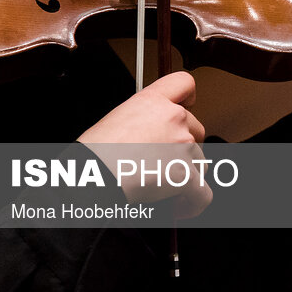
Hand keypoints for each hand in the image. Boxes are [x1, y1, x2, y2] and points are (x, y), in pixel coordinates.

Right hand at [77, 72, 211, 218]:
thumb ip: (144, 120)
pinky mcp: (185, 172)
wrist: (90, 177)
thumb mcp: (116, 120)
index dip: (188, 97)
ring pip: (199, 160)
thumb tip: (154, 136)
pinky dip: (193, 203)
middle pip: (196, 128)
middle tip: (163, 164)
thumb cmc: (93, 155)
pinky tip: (179, 207)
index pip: (183, 83)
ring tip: (162, 187)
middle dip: (184, 148)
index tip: (188, 106)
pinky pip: (202, 192)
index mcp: (151, 101)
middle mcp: (172, 117)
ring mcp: (182, 143)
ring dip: (186, 174)